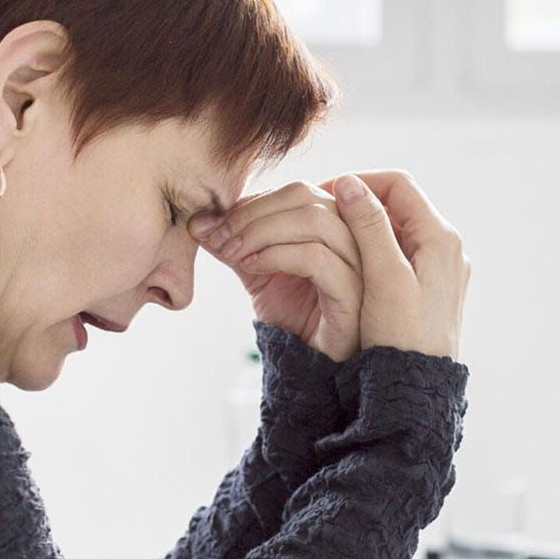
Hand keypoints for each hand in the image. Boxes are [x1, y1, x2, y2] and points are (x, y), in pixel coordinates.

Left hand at [190, 182, 362, 361]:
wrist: (312, 367)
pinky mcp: (353, 295)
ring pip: (315, 220)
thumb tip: (199, 221)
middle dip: (253, 212)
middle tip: (218, 236)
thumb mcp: (259, 272)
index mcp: (337, 225)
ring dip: (262, 231)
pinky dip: (278, 255)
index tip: (213, 224)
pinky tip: (253, 268)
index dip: (252, 202)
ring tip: (233, 253)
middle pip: (306, 196)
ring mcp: (360, 265)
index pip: (296, 191)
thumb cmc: (296, 318)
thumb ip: (236, 244)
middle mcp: (355, 238)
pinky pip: (317, 259)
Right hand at [329, 170, 468, 359]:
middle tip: (317, 212)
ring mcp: (438, 268)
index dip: (357, 182)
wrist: (419, 389)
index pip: (397, 185)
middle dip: (357, 204)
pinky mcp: (429, 287)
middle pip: (396, 204)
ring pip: (394, 229)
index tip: (322, 193)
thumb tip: (349, 183)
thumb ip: (370, 227)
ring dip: (361, 227)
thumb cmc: (403, 338)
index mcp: (439, 237)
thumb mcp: (384, 278)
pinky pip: (397, 253)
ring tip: (325, 236)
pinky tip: (344, 263)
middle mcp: (444, 247)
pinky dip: (370, 249)